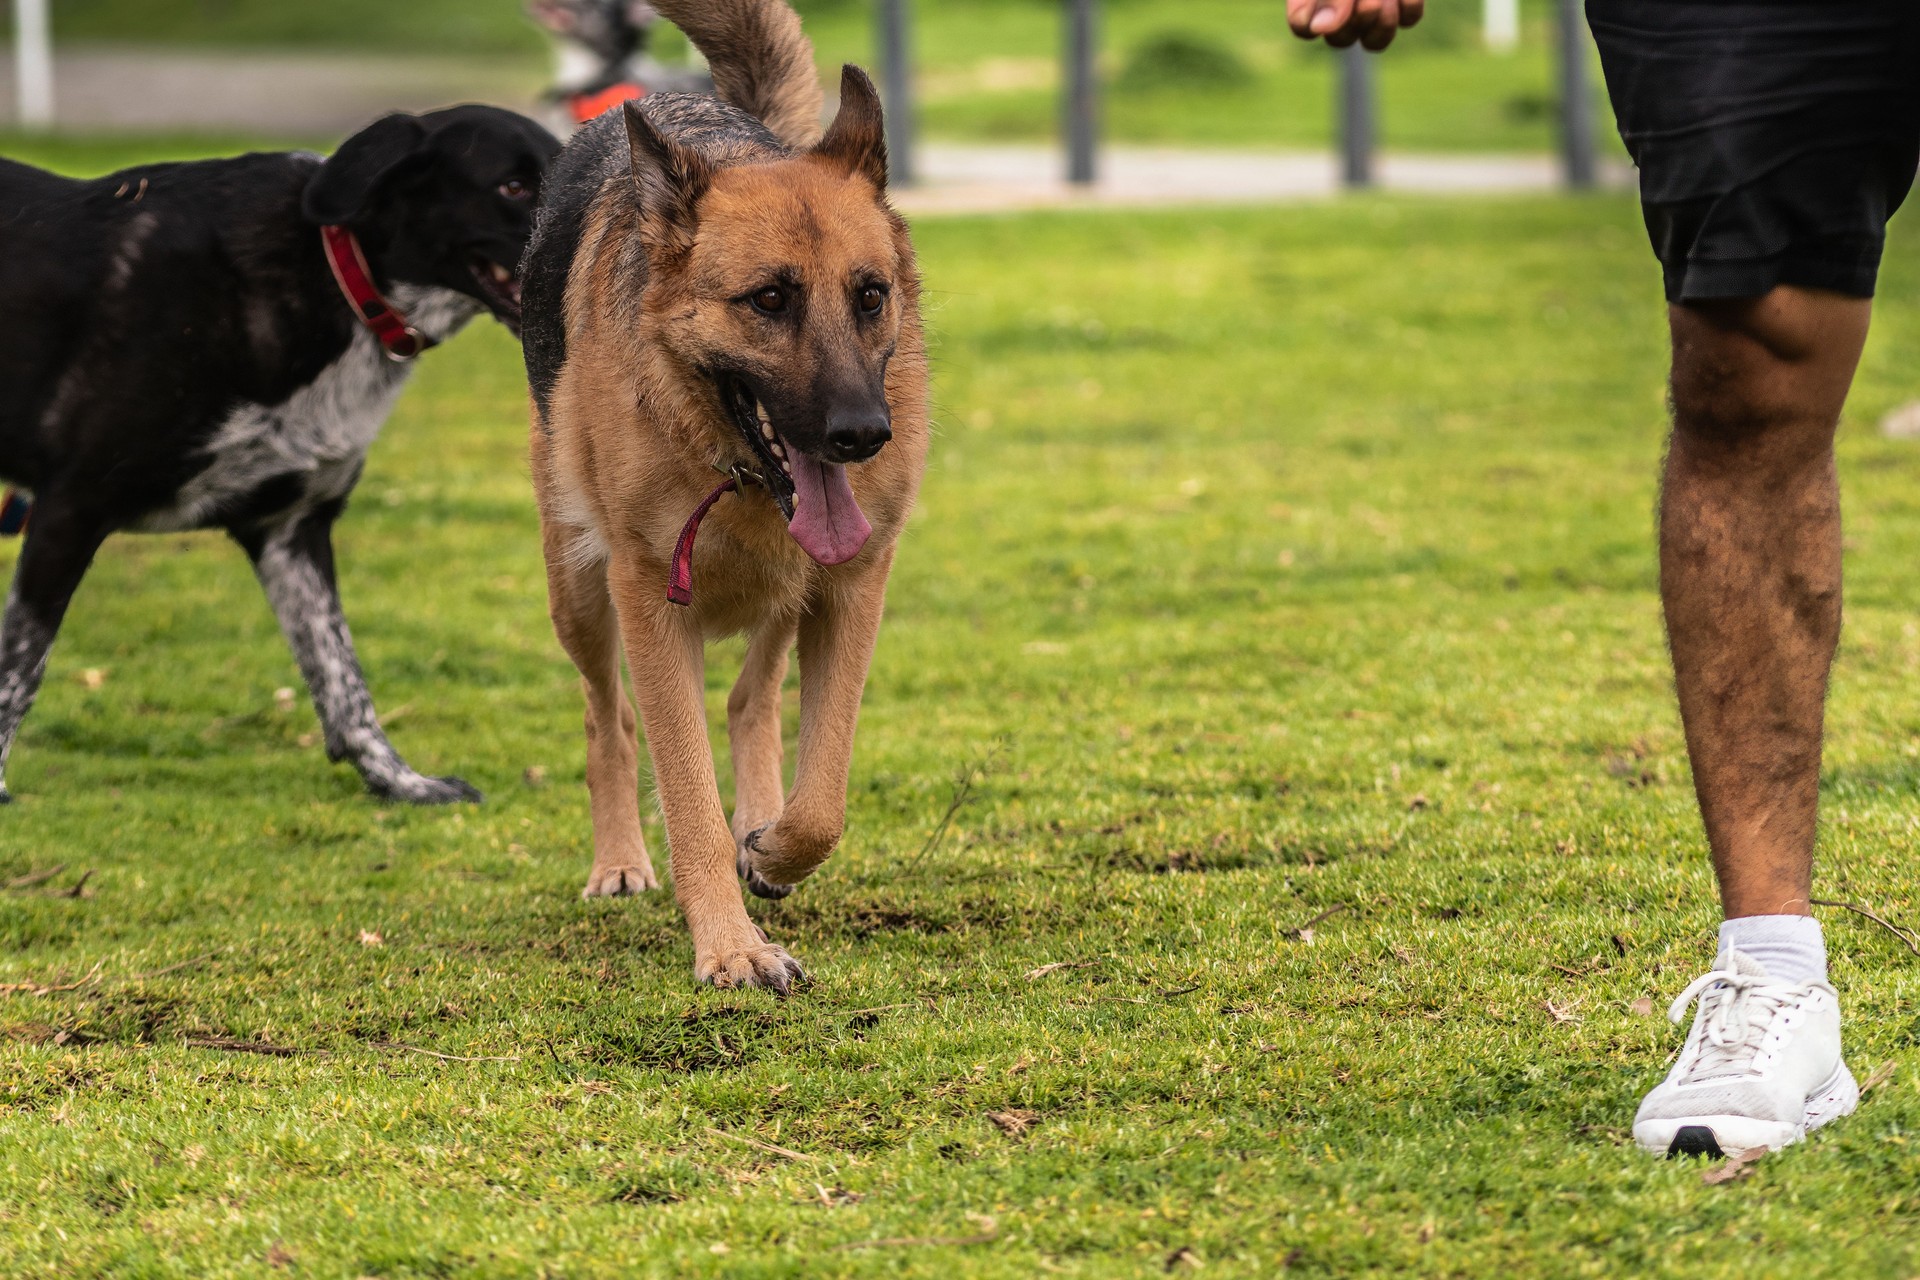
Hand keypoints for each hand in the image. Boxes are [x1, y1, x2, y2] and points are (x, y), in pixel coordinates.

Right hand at [1286, 0, 1424, 49]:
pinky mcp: (1405, 5)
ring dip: (1381, 20)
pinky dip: (1408, 3)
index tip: (1324, 4)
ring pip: (1375, 42)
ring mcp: (1376, 11)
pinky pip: (1409, 18)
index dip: (1313, 21)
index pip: (1303, 26)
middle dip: (1357, 14)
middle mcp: (1341, 10)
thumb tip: (1320, 29)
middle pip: (1340, 39)